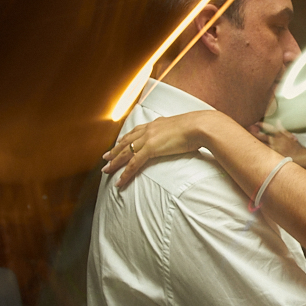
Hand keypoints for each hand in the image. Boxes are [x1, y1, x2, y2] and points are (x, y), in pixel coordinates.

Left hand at [101, 110, 222, 186]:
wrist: (200, 126)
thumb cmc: (199, 128)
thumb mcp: (186, 128)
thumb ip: (180, 133)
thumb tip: (186, 137)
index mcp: (157, 124)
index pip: (136, 132)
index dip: (126, 139)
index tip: (119, 143)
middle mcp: (149, 129)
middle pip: (126, 142)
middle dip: (114, 150)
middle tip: (105, 157)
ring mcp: (148, 139)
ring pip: (125, 153)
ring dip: (114, 162)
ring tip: (106, 170)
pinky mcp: (150, 149)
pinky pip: (133, 164)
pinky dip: (125, 173)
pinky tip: (119, 181)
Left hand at [252, 121, 305, 169]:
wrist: (301, 158)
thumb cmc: (295, 147)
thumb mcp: (290, 136)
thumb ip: (282, 129)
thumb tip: (278, 121)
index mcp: (281, 136)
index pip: (271, 129)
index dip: (263, 125)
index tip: (256, 122)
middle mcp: (277, 143)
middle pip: (263, 137)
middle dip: (254, 132)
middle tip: (248, 129)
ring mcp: (274, 150)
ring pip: (261, 145)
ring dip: (254, 141)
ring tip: (246, 138)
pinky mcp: (273, 157)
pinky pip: (263, 153)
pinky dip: (257, 150)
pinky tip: (251, 149)